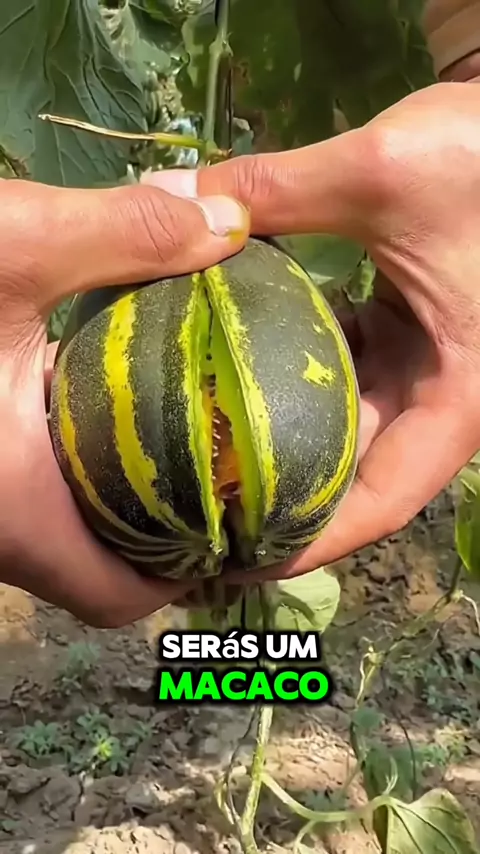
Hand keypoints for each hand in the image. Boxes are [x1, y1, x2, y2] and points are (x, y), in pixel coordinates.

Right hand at [0, 178, 247, 624]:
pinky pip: (39, 494)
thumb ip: (120, 236)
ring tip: (194, 438)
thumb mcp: (4, 247)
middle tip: (236, 470)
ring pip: (68, 533)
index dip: (193, 573)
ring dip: (129, 498)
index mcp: (11, 506)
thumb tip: (226, 219)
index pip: (121, 596)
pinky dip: (85, 468)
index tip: (248, 522)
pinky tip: (109, 406)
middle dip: (173, 534)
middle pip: (102, 571)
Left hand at [143, 81, 479, 584]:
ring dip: (278, 436)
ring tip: (200, 448)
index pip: (385, 498)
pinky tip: (233, 364)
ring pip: (341, 426)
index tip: (243, 558)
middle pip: (352, 473)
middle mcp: (439, 396)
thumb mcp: (380, 173)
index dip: (318, 541)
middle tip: (197, 507)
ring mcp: (419, 368)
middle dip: (280, 493)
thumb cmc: (477, 157)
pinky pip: (340, 376)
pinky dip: (291, 377)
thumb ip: (275, 190)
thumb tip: (176, 201)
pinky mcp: (401, 338)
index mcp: (457, 394)